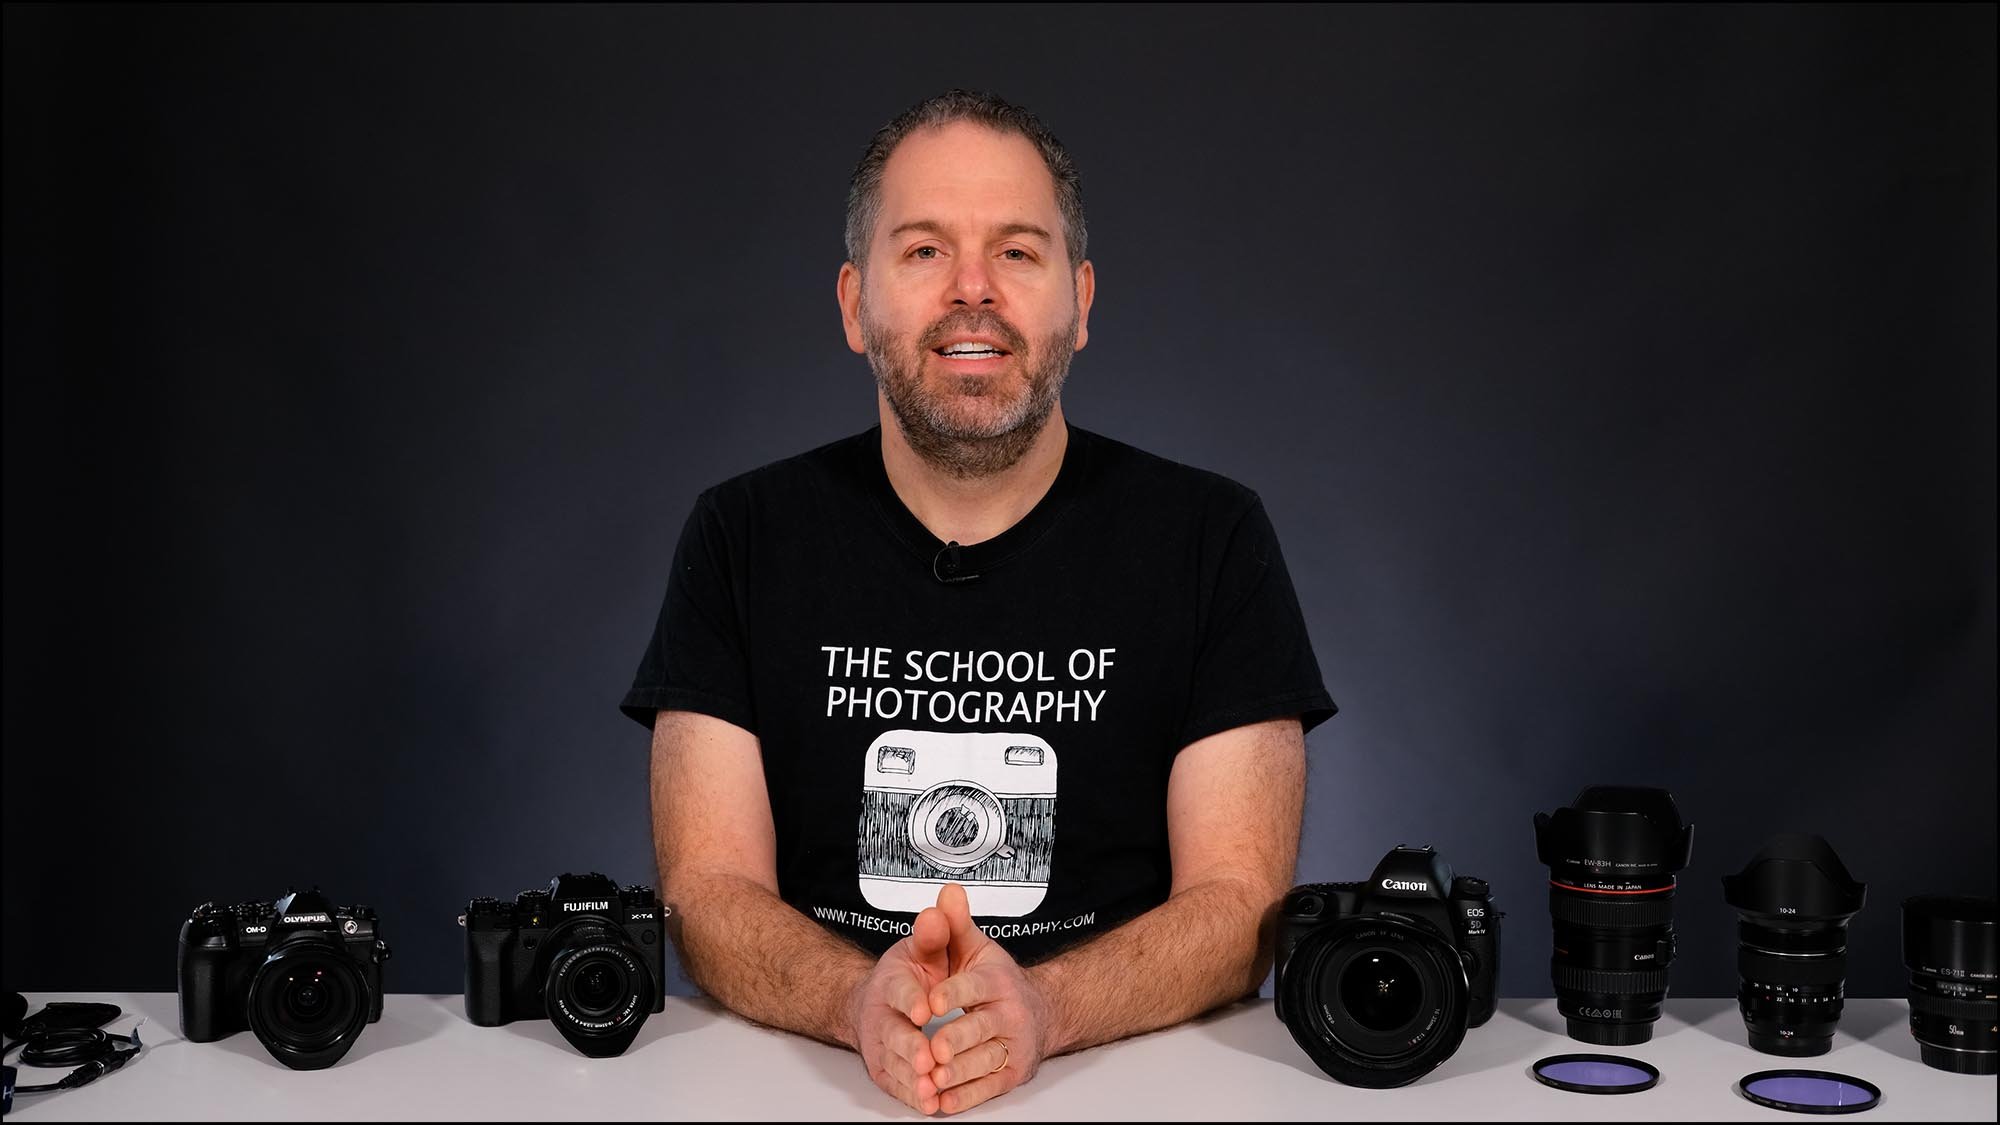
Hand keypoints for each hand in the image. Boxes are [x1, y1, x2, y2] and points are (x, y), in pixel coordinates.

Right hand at [847, 905, 951, 1113]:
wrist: (880, 1004)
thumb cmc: (909, 975)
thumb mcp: (926, 946)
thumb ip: (939, 929)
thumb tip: (951, 896)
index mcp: (892, 982)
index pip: (899, 990)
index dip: (911, 999)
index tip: (926, 1009)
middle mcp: (881, 1016)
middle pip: (893, 1033)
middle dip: (910, 1047)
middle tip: (929, 1058)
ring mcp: (882, 1046)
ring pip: (895, 1064)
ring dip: (912, 1077)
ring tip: (932, 1087)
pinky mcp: (886, 1070)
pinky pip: (898, 1085)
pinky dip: (911, 1096)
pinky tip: (928, 1103)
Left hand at [925, 883, 1053, 1114]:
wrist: (1039, 1013)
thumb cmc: (997, 981)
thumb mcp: (977, 949)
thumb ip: (955, 924)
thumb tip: (947, 892)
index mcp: (997, 980)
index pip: (974, 986)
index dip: (952, 994)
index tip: (930, 1003)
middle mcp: (1010, 1013)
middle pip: (982, 1028)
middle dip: (957, 1040)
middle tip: (933, 1050)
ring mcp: (1014, 1046)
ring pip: (986, 1060)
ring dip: (961, 1073)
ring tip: (936, 1079)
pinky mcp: (1013, 1073)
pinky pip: (990, 1086)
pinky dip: (968, 1096)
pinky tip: (946, 1101)